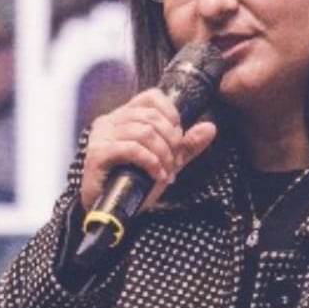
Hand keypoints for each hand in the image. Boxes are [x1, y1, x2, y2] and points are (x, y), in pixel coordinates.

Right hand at [80, 88, 217, 211]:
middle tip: (175, 161)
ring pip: (144, 132)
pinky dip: (151, 162)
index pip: (152, 97)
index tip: (177, 137)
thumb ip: (186, 145)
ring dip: (163, 154)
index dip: (171, 114)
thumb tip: (210, 127)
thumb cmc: (134, 183)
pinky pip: (132, 149)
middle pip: (151, 116)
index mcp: (124, 116)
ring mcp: (102, 136)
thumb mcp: (165, 161)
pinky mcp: (98, 154)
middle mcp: (110, 121)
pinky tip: (157, 175)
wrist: (111, 211)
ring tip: (166, 171)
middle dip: (171, 140)